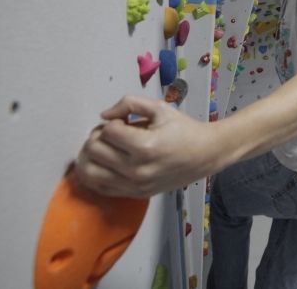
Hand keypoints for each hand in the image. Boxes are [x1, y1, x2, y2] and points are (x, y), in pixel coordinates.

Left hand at [75, 95, 213, 197]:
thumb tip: (104, 115)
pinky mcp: (136, 194)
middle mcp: (137, 169)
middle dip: (98, 136)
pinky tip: (103, 163)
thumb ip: (129, 104)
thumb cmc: (184, 130)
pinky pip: (101, 188)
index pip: (107, 131)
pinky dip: (95, 175)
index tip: (124, 121)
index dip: (112, 121)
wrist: (205, 155)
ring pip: (90, 172)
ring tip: (103, 148)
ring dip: (91, 156)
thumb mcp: (160, 108)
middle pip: (94, 150)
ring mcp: (135, 185)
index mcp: (145, 146)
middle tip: (111, 133)